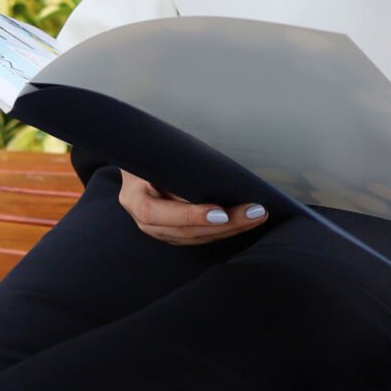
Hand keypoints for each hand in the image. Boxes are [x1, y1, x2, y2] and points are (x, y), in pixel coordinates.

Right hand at [118, 168, 270, 245]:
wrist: (137, 159)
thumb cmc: (149, 152)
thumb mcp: (157, 154)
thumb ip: (176, 168)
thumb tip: (215, 178)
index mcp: (134, 199)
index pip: (159, 213)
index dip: (191, 215)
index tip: (221, 213)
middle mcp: (143, 221)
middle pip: (186, 230)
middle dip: (225, 224)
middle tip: (255, 212)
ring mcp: (157, 231)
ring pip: (196, 238)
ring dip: (230, 229)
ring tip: (256, 216)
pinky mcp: (171, 233)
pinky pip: (198, 237)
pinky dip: (221, 231)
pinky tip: (242, 222)